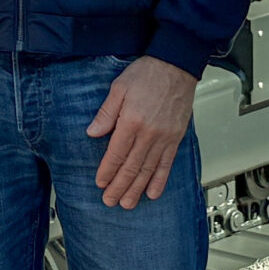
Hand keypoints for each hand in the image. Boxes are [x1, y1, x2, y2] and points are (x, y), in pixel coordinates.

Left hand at [87, 57, 197, 208]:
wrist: (176, 65)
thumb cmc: (148, 73)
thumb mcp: (119, 88)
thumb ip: (106, 113)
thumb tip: (92, 133)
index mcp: (132, 121)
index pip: (116, 153)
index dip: (107, 171)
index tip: (100, 183)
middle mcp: (149, 133)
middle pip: (131, 167)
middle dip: (119, 187)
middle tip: (109, 201)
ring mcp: (164, 137)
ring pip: (148, 170)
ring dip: (136, 189)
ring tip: (127, 203)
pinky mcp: (175, 138)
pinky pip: (167, 164)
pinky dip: (159, 181)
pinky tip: (152, 193)